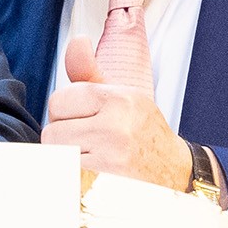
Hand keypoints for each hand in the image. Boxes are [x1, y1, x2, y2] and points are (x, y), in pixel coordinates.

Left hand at [40, 37, 194, 191]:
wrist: (176, 174)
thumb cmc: (142, 134)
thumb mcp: (122, 97)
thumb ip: (89, 73)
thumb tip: (77, 41)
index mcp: (120, 99)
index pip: (58, 101)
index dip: (66, 114)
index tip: (85, 121)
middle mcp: (117, 127)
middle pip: (52, 132)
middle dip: (65, 139)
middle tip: (90, 144)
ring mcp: (112, 159)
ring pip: (57, 157)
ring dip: (68, 160)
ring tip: (93, 159)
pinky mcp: (107, 187)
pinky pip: (65, 178)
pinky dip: (72, 179)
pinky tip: (92, 176)